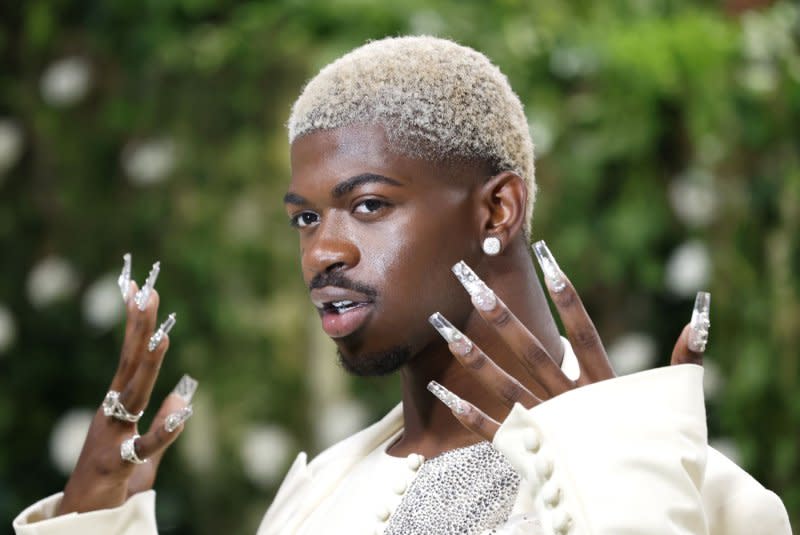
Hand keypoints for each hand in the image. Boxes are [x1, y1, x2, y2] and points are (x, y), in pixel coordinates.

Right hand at [57, 259, 195, 514]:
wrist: (84, 517)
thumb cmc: (113, 481)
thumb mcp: (144, 450)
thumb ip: (164, 425)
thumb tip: (185, 396)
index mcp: (118, 405)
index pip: (130, 357)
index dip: (137, 325)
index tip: (140, 290)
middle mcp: (112, 413)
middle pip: (129, 364)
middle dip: (139, 328)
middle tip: (147, 292)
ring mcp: (112, 436)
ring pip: (133, 395)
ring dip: (147, 366)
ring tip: (161, 336)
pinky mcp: (117, 464)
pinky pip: (144, 447)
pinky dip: (163, 432)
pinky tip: (183, 412)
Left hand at [428, 241, 708, 440]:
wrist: (645, 500)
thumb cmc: (658, 445)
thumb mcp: (673, 399)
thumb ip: (685, 358)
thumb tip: (700, 318)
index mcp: (602, 382)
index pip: (582, 330)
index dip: (566, 295)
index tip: (546, 261)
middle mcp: (570, 399)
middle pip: (530, 350)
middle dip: (499, 316)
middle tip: (470, 284)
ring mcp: (548, 424)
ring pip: (504, 385)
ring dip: (471, 356)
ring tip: (442, 329)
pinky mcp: (532, 449)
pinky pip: (495, 429)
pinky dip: (467, 413)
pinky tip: (439, 392)